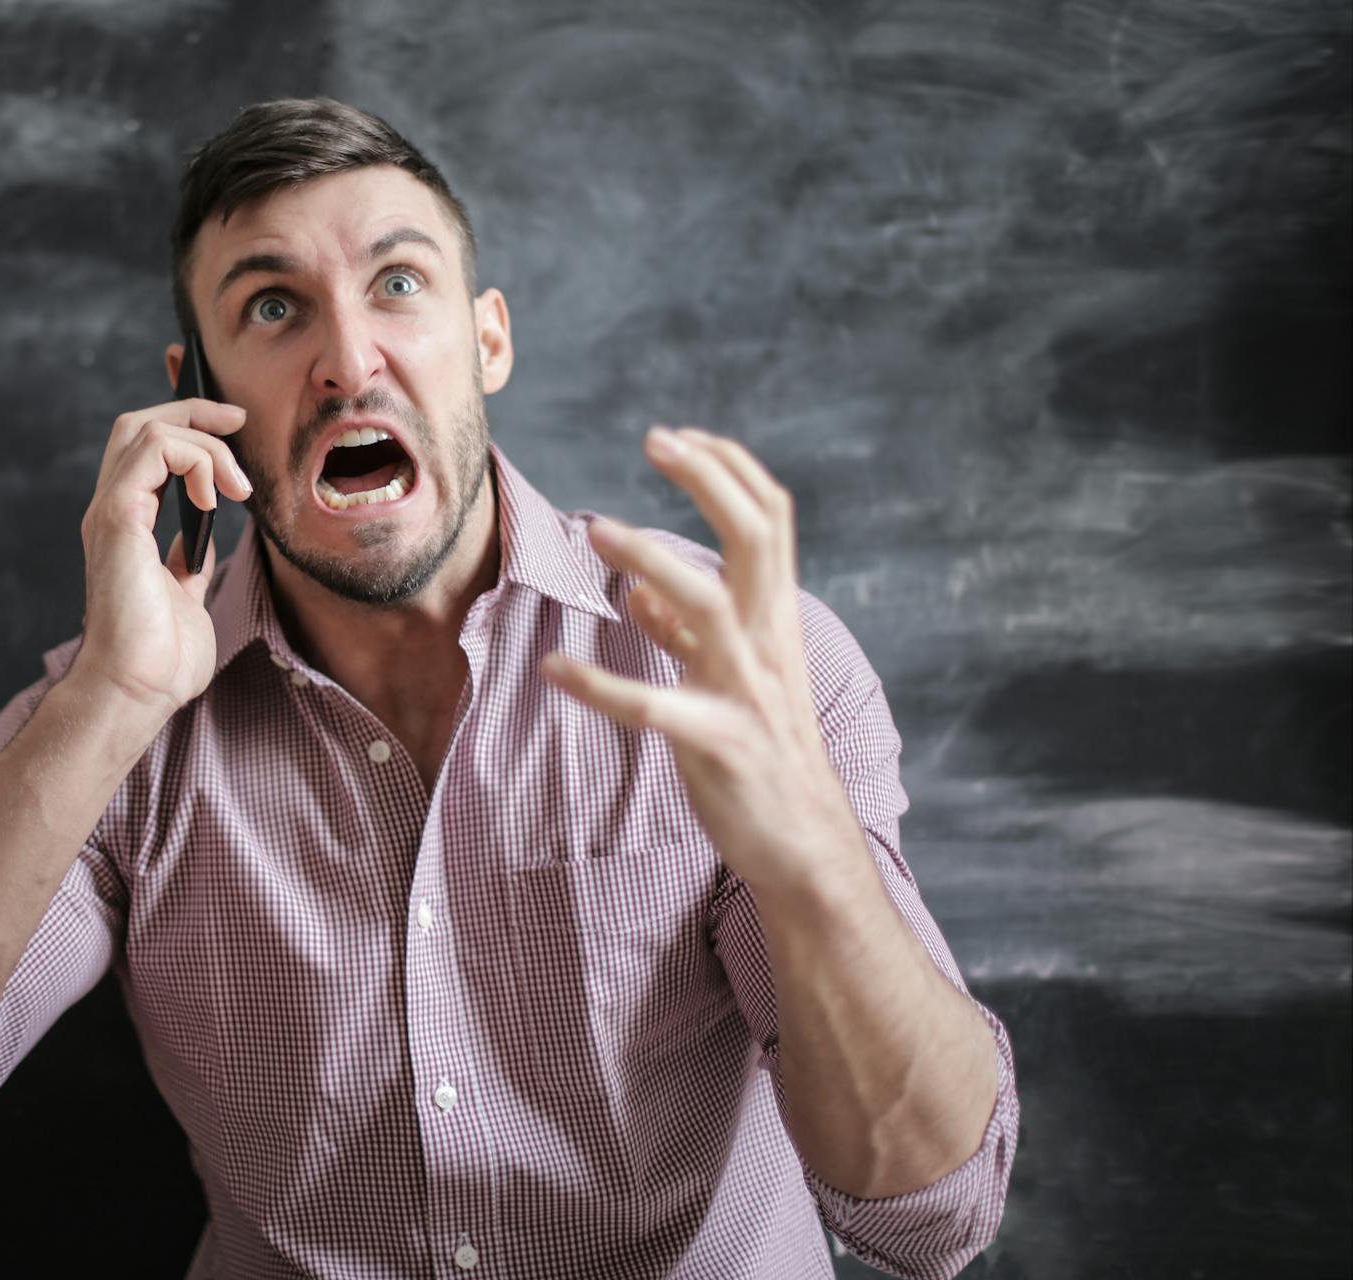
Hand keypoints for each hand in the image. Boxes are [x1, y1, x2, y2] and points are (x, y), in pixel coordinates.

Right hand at [73, 397, 251, 722]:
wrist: (136, 690)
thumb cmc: (159, 659)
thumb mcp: (186, 597)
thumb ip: (189, 562)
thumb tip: (204, 541)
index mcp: (128, 526)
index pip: (147, 450)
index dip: (187, 426)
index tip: (233, 429)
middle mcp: (114, 511)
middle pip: (139, 423)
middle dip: (192, 409)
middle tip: (238, 420)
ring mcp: (111, 512)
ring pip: (145, 427)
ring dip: (204, 442)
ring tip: (237, 486)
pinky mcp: (118, 518)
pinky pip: (153, 450)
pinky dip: (194, 459)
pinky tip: (217, 498)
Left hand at [540, 426, 863, 900]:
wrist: (804, 844)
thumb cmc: (762, 753)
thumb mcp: (728, 679)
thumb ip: (684, 633)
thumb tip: (640, 589)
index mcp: (774, 619)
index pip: (771, 519)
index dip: (729, 468)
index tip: (678, 436)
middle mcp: (769, 642)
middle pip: (756, 536)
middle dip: (707, 479)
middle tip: (654, 440)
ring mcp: (749, 692)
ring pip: (708, 604)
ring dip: (650, 559)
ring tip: (594, 530)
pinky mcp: (719, 745)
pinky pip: (655, 708)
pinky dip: (600, 686)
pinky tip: (554, 669)